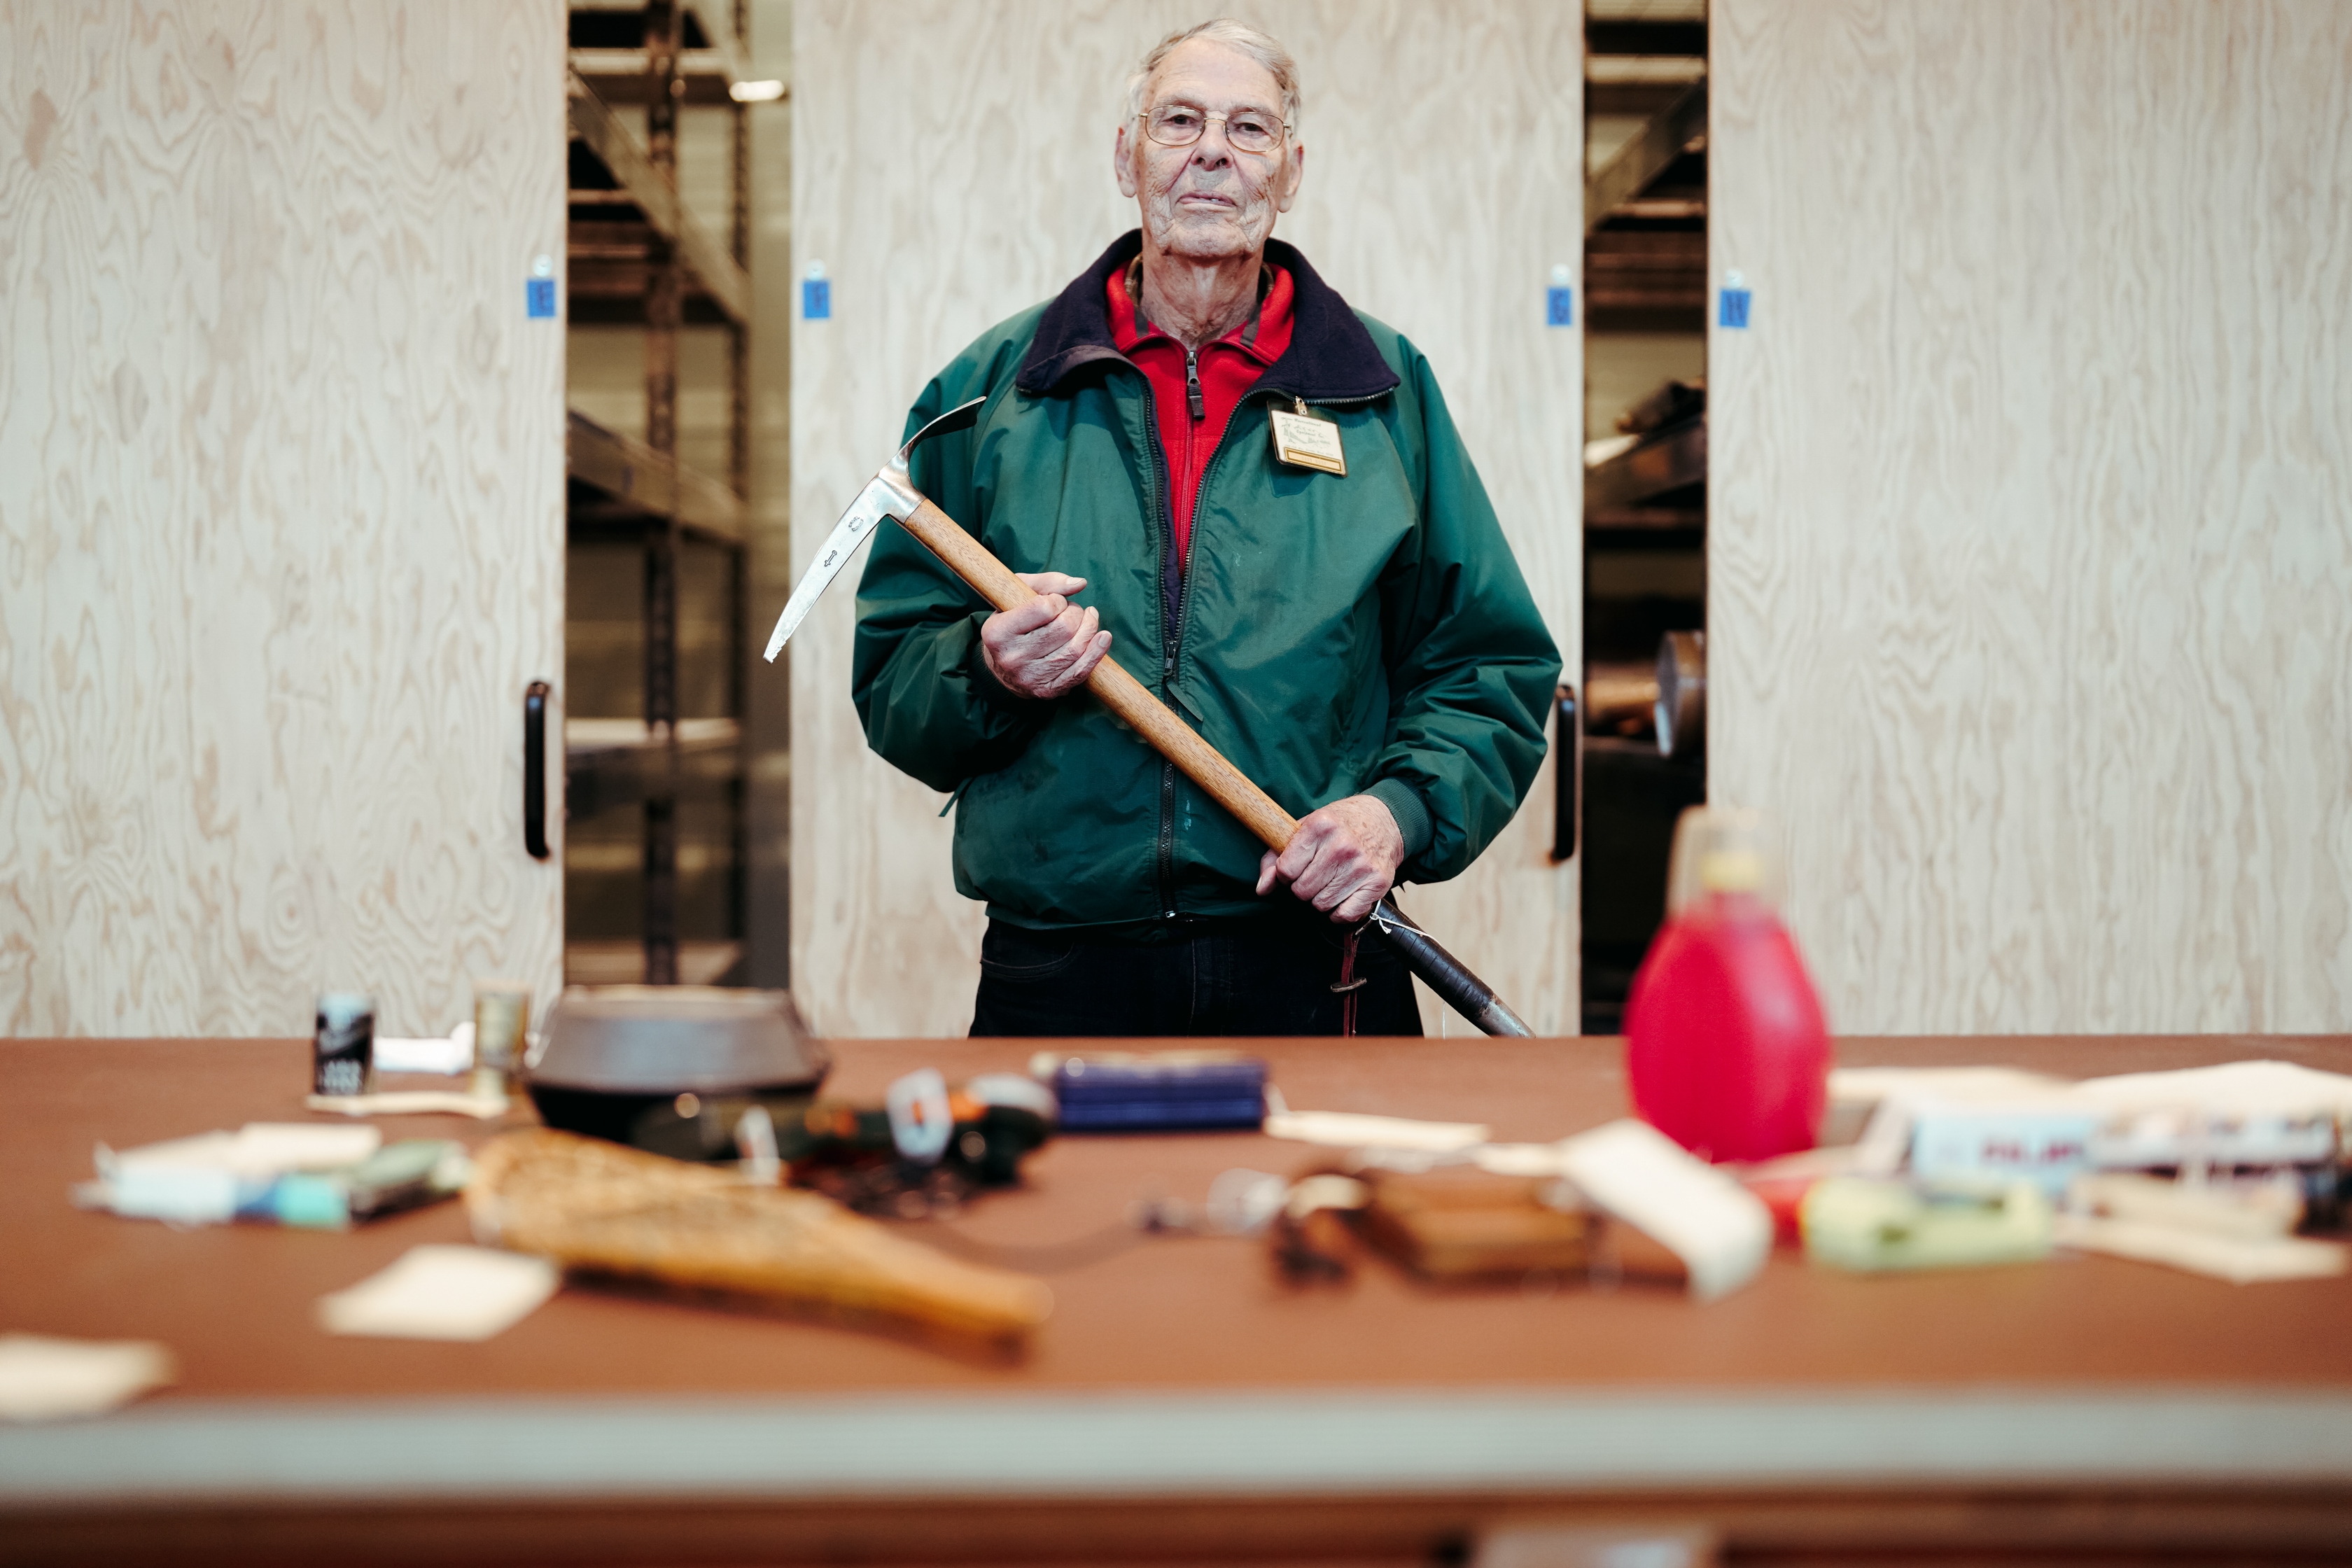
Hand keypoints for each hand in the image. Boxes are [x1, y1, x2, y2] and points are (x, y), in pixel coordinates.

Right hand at [980, 572, 1111, 699]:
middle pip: (1064, 628)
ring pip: (1075, 649)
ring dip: (1089, 628)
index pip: (1045, 607)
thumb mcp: (1018, 594)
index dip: (1058, 600)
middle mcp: (1012, 657)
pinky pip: (1079, 672)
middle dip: (1076, 613)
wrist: (1000, 666)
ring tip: (1087, 619)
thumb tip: (1080, 584)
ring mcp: (1030, 677)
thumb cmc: (1012, 620)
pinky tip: (1103, 637)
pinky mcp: (1047, 690)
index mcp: (998, 632)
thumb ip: (1049, 582)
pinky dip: (1096, 653)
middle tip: (1072, 611)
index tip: (1055, 601)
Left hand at [1255, 794, 1403, 923]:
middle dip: (1303, 886)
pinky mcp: (1377, 883)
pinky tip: (1343, 893)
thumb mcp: (1305, 828)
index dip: (1286, 873)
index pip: (1286, 870)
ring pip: (1322, 905)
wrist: (1384, 820)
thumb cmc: (1339, 825)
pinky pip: (1345, 915)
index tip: (1297, 867)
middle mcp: (1341, 846)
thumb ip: (1276, 857)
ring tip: (1331, 879)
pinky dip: (1340, 911)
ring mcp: (1361, 866)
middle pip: (1302, 891)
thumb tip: (1262, 888)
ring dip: (1321, 898)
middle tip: (1316, 873)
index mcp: (1319, 827)